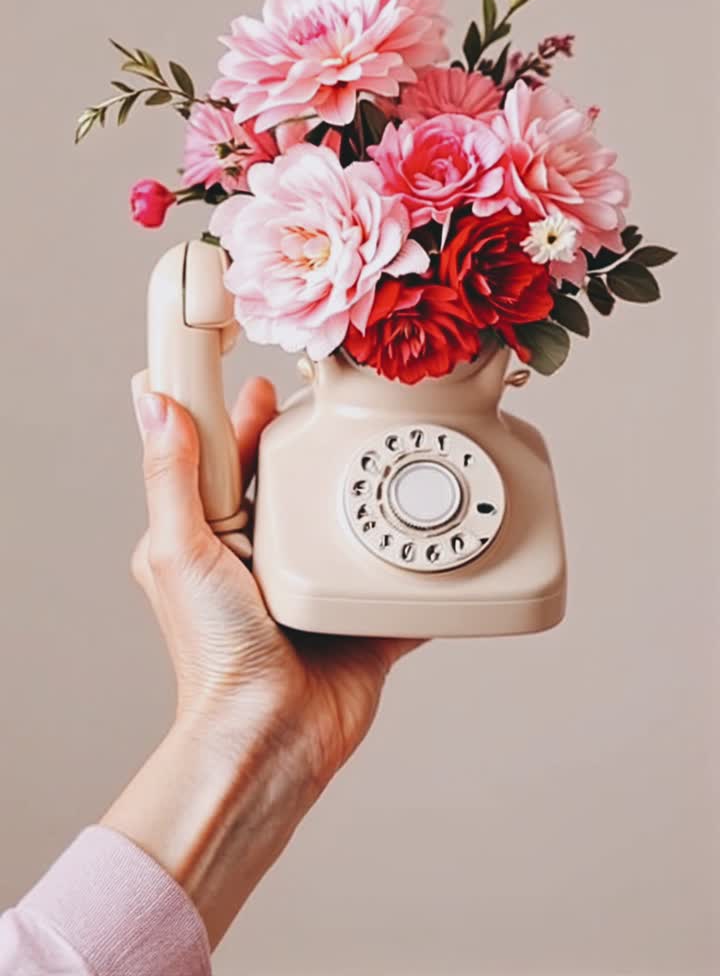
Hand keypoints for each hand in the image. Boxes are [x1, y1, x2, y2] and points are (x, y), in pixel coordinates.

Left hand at [130, 373, 418, 789]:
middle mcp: (262, 556)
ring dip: (362, 491)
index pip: (232, 461)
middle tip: (340, 405)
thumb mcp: (181, 551)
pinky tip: (423, 525)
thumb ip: (172, 477)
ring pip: (342, 520)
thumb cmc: (217, 655)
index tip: (268, 383)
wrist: (275, 733)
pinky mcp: (355, 611)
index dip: (247, 419)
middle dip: (312, 445)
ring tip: (383, 451)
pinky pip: (389, 571)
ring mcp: (311, 583)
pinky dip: (406, 554)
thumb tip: (151, 402)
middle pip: (292, 482)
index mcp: (215, 538)